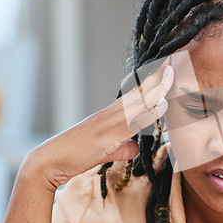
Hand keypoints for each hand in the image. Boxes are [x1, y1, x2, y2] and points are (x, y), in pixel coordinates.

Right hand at [27, 58, 174, 191]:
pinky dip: (149, 113)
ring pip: (137, 102)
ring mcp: (108, 122)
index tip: (164, 70)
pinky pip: (133, 121)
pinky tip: (163, 106)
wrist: (49, 161)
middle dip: (156, 77)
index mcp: (110, 115)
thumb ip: (123, 148)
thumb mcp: (106, 151)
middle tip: (172, 61)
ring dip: (157, 89)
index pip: (134, 94)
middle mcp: (110, 114)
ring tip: (172, 74)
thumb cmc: (75, 154)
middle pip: (138, 91)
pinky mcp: (107, 135)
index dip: (150, 82)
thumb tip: (135, 147)